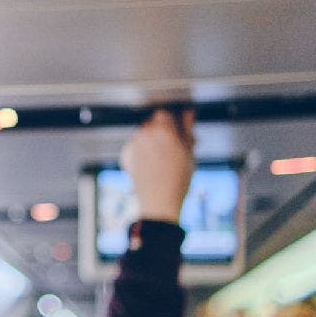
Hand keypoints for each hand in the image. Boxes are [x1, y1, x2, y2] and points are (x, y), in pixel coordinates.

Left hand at [120, 109, 194, 223]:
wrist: (159, 203)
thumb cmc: (177, 181)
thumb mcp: (189, 153)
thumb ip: (187, 130)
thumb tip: (188, 114)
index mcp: (162, 131)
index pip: (164, 114)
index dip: (172, 122)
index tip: (178, 131)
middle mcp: (144, 135)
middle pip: (152, 123)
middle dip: (162, 131)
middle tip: (174, 146)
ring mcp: (133, 145)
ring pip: (144, 135)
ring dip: (153, 141)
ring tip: (165, 158)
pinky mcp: (126, 156)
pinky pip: (135, 146)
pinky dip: (143, 151)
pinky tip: (153, 164)